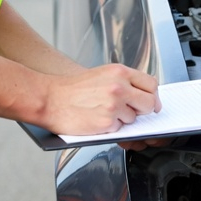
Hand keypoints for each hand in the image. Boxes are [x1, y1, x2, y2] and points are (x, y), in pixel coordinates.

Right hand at [42, 64, 160, 135]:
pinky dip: (111, 127)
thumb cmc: (73, 88)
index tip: (149, 101)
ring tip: (104, 111)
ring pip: (134, 118)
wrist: (49, 98)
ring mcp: (114, 105)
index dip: (152, 95)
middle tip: (131, 110)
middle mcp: (119, 87)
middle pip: (149, 103)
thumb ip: (125, 81)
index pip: (151, 84)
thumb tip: (145, 93)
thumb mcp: (103, 74)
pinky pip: (120, 128)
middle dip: (143, 109)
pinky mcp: (106, 122)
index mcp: (120, 72)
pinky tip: (97, 119)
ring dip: (123, 119)